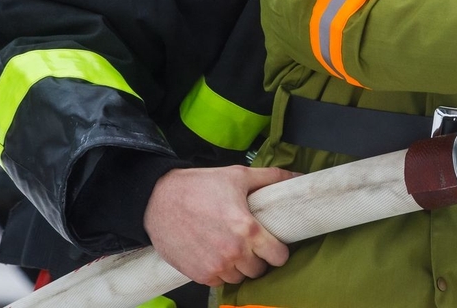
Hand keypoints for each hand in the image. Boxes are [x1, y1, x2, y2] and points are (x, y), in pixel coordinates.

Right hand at [144, 165, 297, 285]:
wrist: (159, 199)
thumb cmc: (199, 186)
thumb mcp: (238, 176)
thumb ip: (271, 178)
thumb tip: (297, 176)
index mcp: (248, 229)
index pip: (278, 256)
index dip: (278, 250)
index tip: (273, 244)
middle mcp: (234, 252)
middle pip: (259, 269)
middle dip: (258, 258)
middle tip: (249, 244)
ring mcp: (216, 266)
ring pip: (240, 277)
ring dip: (239, 266)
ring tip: (231, 247)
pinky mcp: (199, 274)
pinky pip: (219, 281)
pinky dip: (220, 271)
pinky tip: (214, 253)